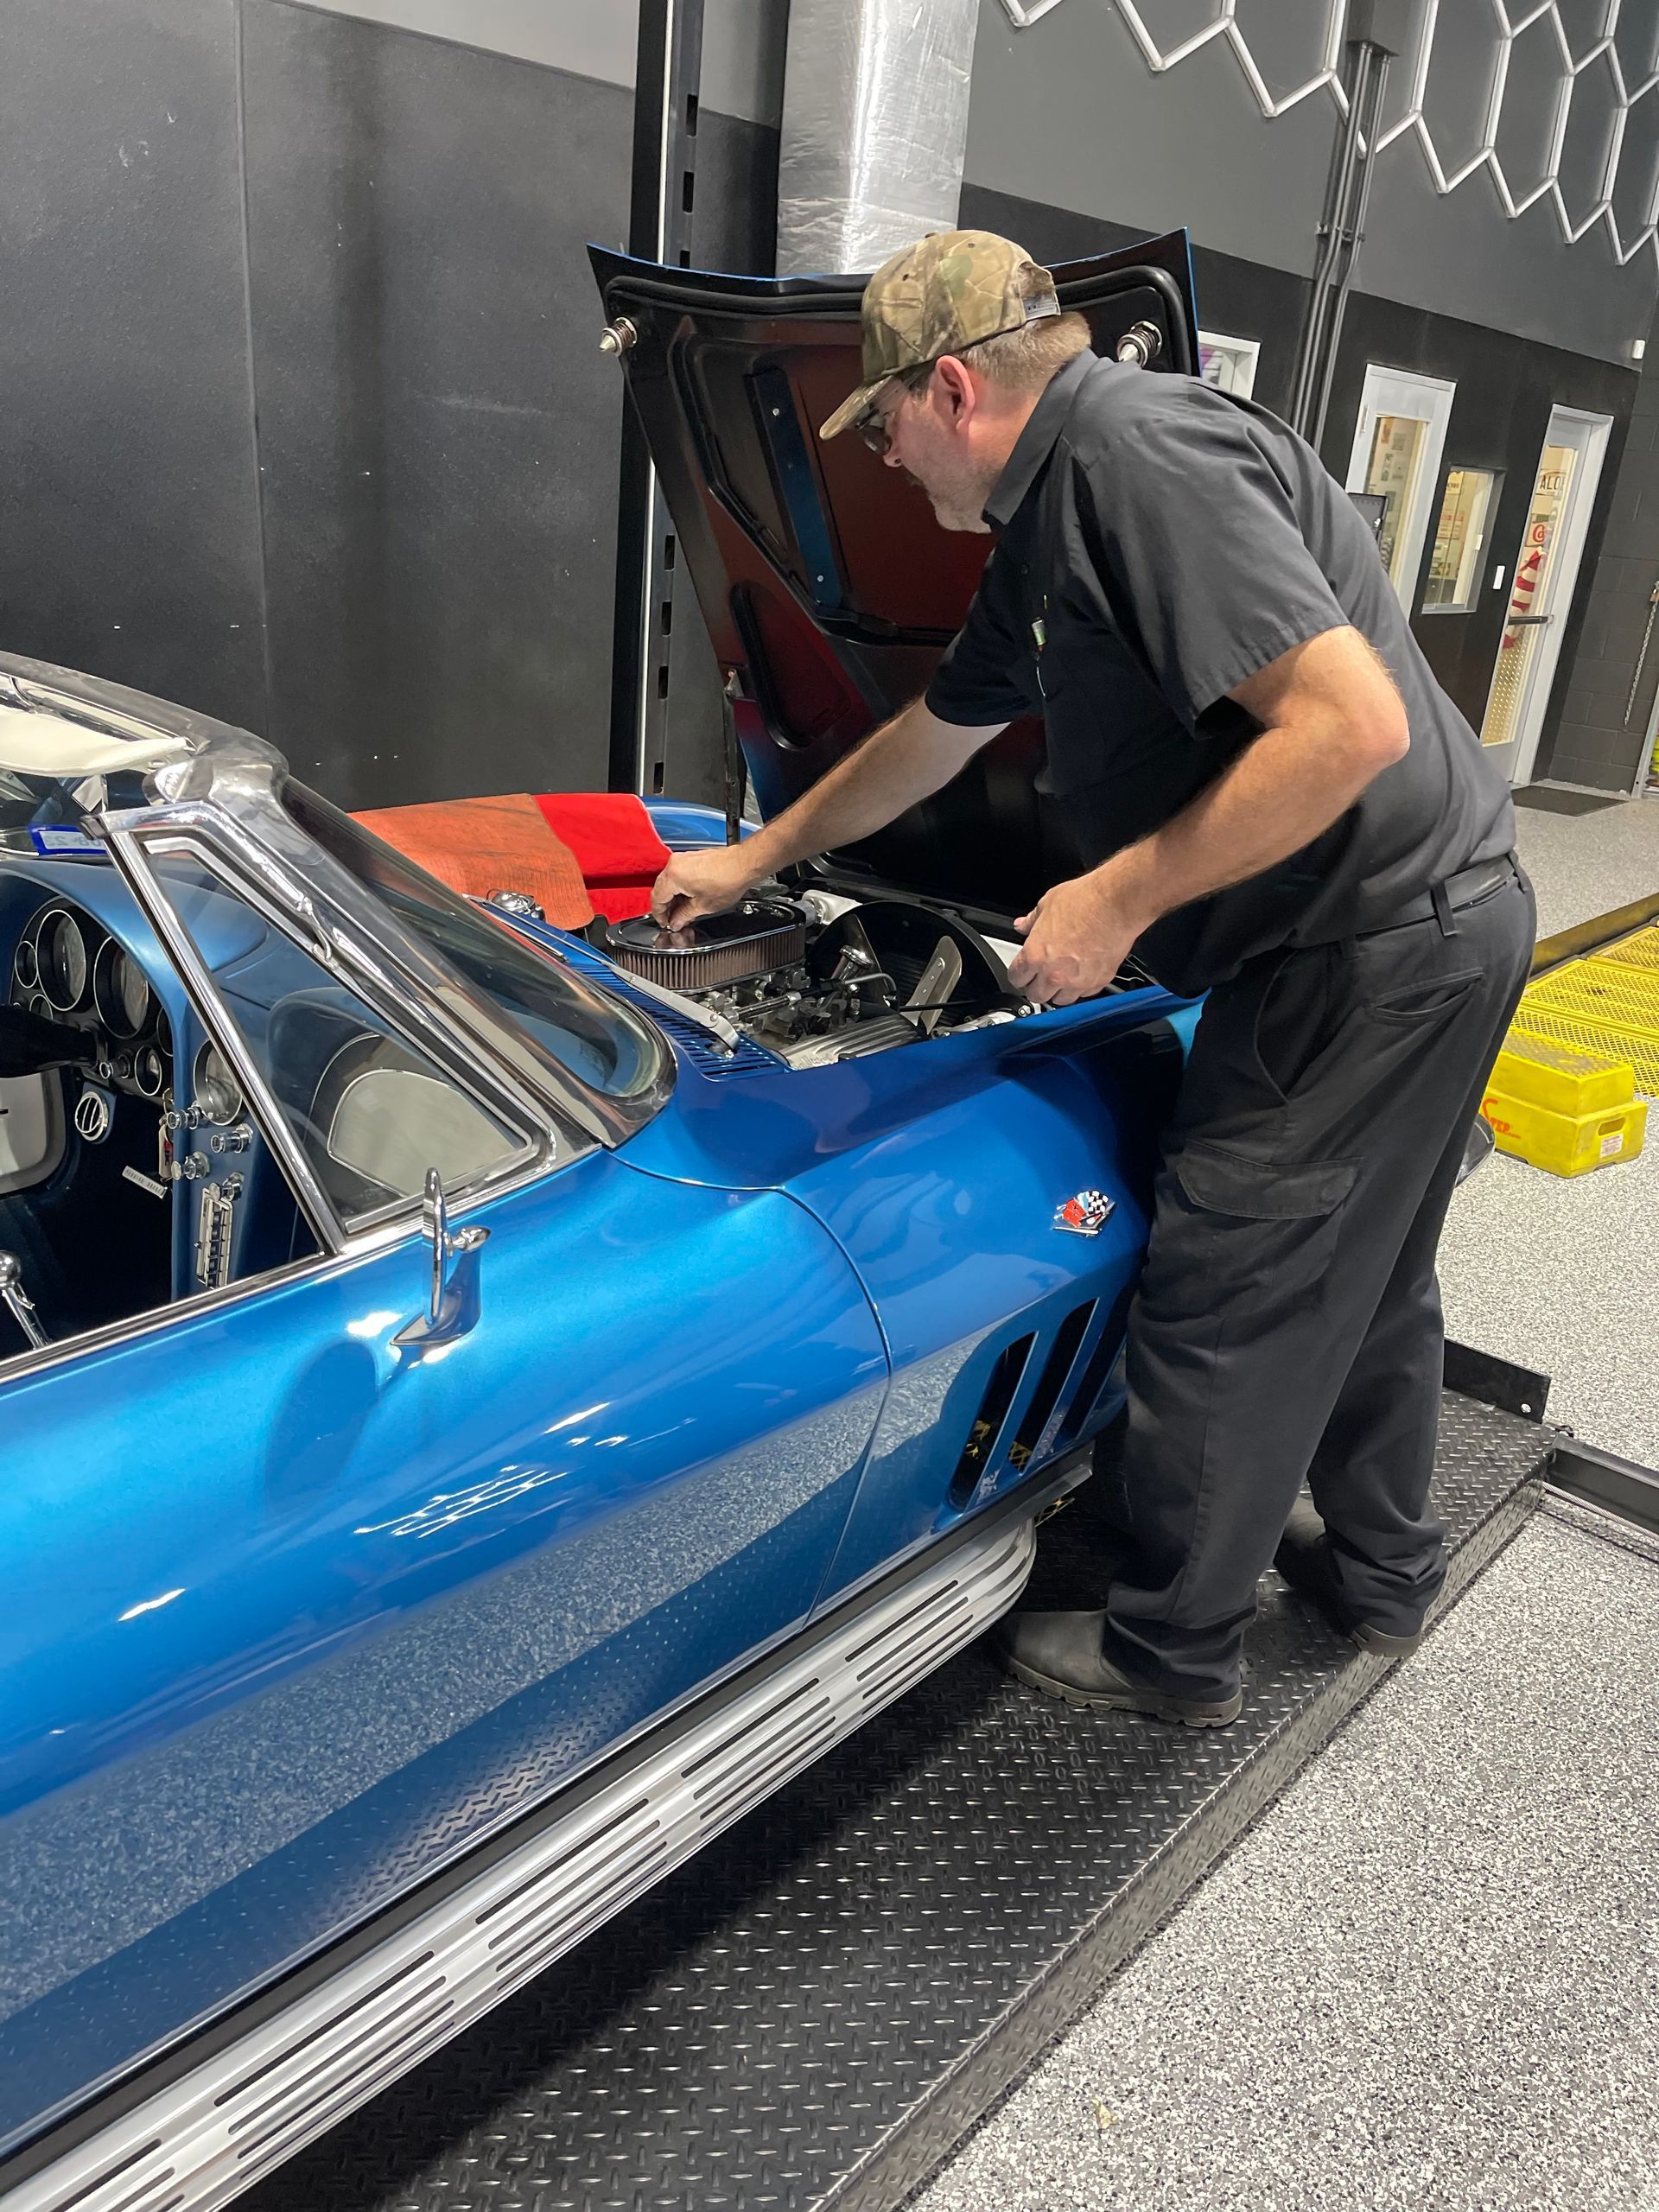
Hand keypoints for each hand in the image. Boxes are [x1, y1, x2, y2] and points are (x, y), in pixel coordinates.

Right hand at [649, 843, 759, 931]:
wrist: (743, 865)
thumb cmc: (728, 880)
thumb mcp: (703, 906)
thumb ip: (684, 916)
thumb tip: (676, 921)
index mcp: (673, 876)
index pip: (657, 899)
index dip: (659, 915)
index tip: (664, 923)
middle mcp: (674, 864)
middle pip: (660, 889)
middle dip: (666, 906)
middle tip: (673, 920)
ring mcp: (683, 859)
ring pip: (669, 882)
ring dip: (673, 897)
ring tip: (683, 911)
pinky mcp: (691, 858)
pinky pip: (678, 875)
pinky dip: (680, 888)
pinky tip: (689, 898)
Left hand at [1008, 870, 1143, 1005]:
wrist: (1116, 904)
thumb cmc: (1085, 901)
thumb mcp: (1048, 904)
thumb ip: (1031, 921)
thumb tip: (1022, 925)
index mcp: (1035, 955)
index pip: (1016, 979)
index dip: (1017, 974)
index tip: (1021, 972)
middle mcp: (1054, 974)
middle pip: (1036, 995)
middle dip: (1035, 986)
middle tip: (1040, 976)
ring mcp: (1077, 981)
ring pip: (1060, 1001)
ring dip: (1057, 991)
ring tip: (1062, 976)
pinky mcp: (1098, 982)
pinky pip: (1084, 994)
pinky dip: (1081, 987)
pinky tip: (1082, 972)